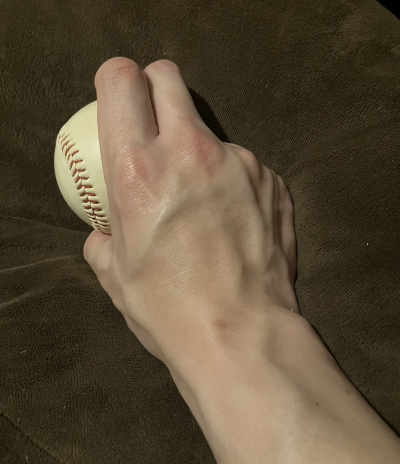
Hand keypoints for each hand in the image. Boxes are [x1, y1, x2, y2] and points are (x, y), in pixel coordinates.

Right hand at [83, 57, 299, 370]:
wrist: (242, 334)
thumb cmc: (170, 309)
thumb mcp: (116, 275)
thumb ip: (103, 238)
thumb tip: (104, 231)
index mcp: (138, 170)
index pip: (121, 81)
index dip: (116, 82)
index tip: (120, 98)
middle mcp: (189, 152)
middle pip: (168, 78)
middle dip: (155, 89)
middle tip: (154, 125)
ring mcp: (239, 162)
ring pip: (209, 129)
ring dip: (197, 149)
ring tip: (201, 200)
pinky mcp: (272, 178)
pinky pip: (243, 163)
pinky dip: (232, 180)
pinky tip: (233, 220)